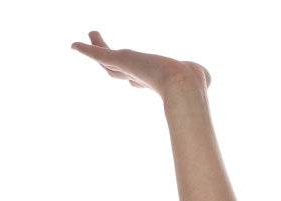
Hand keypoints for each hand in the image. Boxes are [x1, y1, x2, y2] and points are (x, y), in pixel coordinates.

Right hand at [71, 30, 209, 95]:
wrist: (181, 84)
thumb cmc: (193, 85)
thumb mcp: (199, 77)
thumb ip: (201, 76)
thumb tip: (206, 78)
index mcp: (153, 81)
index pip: (138, 79)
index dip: (134, 79)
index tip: (132, 82)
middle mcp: (138, 77)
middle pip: (119, 70)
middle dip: (110, 61)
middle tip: (101, 51)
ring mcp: (128, 69)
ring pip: (106, 60)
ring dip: (96, 49)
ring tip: (90, 35)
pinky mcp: (119, 61)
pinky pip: (99, 55)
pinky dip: (86, 50)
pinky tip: (74, 45)